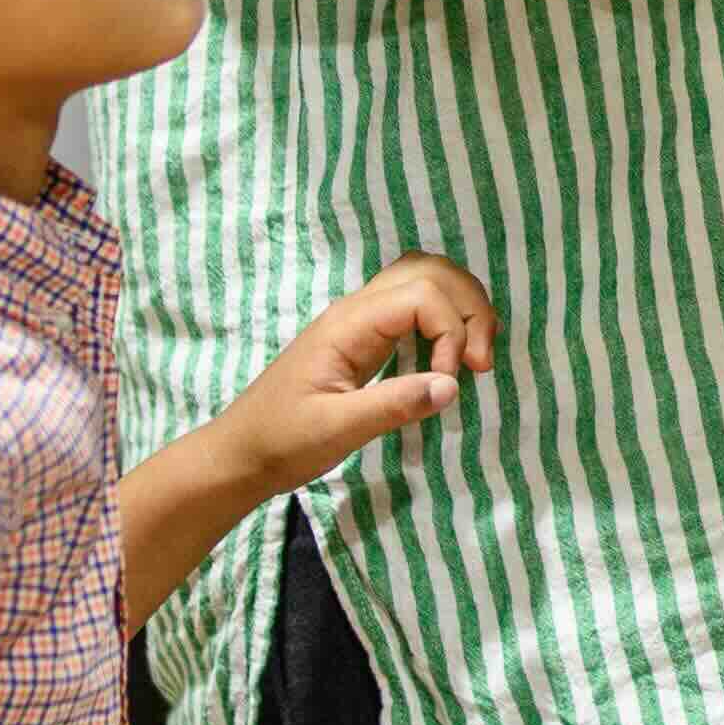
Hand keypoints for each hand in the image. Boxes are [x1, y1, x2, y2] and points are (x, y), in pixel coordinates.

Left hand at [213, 255, 499, 493]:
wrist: (242, 453)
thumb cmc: (283, 441)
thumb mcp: (336, 430)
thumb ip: (393, 405)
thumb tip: (451, 384)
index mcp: (348, 324)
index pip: (421, 294)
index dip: (450, 332)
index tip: (448, 382)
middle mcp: (356, 311)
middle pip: (429, 271)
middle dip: (468, 308)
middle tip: (481, 363)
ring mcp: (360, 322)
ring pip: (423, 281)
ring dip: (460, 308)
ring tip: (475, 355)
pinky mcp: (364, 340)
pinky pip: (413, 307)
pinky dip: (444, 320)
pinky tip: (452, 354)